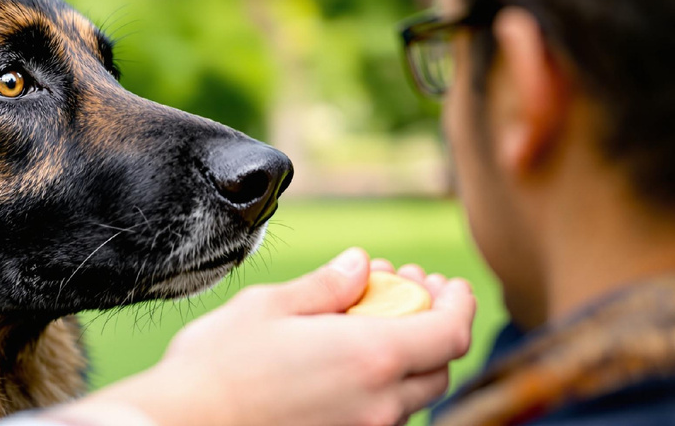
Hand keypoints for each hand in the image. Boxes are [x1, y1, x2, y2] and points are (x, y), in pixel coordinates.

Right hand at [54, 248, 475, 425]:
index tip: (447, 283)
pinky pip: (379, 416)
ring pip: (409, 396)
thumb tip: (360, 264)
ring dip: (405, 355)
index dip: (458, 304)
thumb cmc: (216, 365)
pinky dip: (379, 383)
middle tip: (405, 290)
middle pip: (438, 367)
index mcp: (371, 358)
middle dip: (432, 325)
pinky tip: (345, 359)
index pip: (450, 333)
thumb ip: (326, 286)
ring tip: (370, 321)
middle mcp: (379, 405)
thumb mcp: (269, 306)